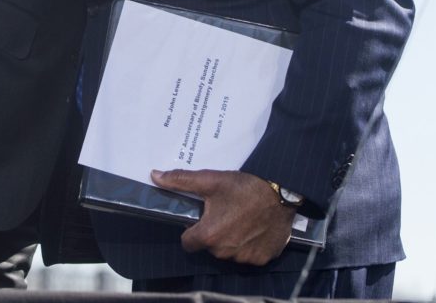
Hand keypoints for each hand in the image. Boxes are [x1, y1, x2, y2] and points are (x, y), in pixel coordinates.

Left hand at [151, 168, 294, 265]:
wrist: (280, 192)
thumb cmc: (242, 187)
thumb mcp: (209, 180)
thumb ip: (180, 180)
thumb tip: (155, 175)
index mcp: (209, 235)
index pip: (188, 243)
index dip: (191, 232)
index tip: (199, 220)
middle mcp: (225, 252)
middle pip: (209, 248)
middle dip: (213, 234)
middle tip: (223, 214)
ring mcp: (245, 258)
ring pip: (229, 253)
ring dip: (231, 241)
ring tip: (239, 220)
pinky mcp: (262, 259)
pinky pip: (248, 256)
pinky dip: (249, 246)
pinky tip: (253, 228)